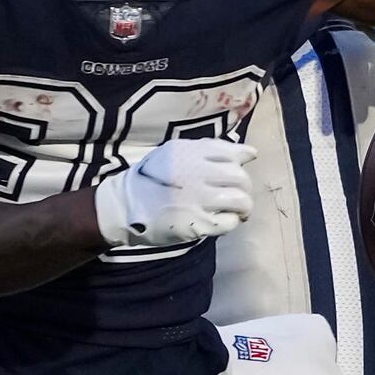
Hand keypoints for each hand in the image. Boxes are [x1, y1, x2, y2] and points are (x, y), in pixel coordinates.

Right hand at [93, 138, 256, 249]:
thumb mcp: (175, 153)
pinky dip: (231, 221)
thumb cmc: (152, 178)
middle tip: (236, 194)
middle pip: (240, 178)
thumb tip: (249, 153)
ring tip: (236, 211)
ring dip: (243, 207)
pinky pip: (229, 222)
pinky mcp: (198, 224)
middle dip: (244, 187)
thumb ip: (209, 150)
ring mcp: (198, 200)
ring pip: (241, 201)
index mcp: (192, 153)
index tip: (237, 170)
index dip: (241, 162)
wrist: (125, 206)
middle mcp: (198, 173)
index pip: (233, 154)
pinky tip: (222, 220)